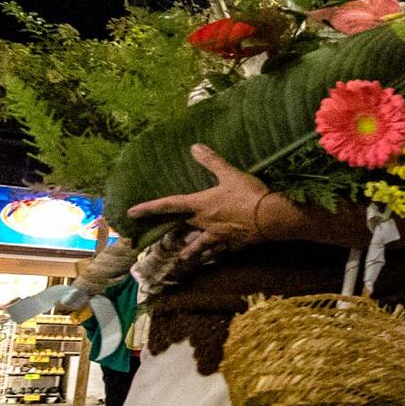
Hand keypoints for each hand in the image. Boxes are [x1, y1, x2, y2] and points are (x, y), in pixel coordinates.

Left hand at [127, 144, 271, 260]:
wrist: (272, 218)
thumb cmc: (249, 194)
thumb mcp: (231, 174)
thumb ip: (212, 162)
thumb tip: (194, 147)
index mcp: (201, 205)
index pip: (169, 205)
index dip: (149, 208)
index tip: (131, 212)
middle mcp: (205, 223)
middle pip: (184, 229)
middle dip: (174, 233)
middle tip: (163, 238)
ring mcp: (219, 236)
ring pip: (199, 246)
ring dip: (191, 252)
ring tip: (184, 258)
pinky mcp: (234, 244)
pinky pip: (220, 252)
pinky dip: (214, 255)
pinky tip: (213, 258)